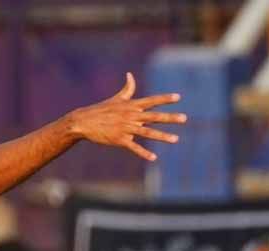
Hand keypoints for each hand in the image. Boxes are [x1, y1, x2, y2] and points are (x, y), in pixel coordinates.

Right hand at [63, 72, 185, 161]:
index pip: (151, 100)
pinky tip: (153, 158)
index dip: (164, 98)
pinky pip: (134, 147)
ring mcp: (125, 128)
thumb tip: (130, 75)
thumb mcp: (116, 99)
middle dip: (170, 117)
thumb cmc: (101, 110)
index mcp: (131, 105)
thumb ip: (127, 88)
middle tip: (184, 118)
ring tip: (175, 139)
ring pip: (147, 132)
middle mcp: (131, 116)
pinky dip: (143, 153)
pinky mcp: (119, 140)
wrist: (84, 122)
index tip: (178, 97)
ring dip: (162, 136)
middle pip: (154, 116)